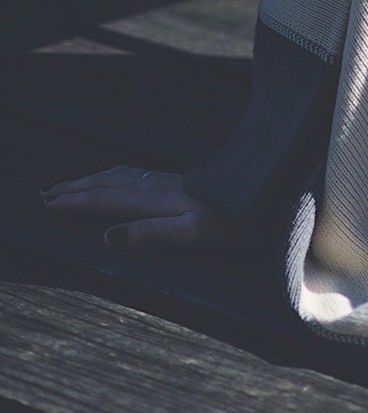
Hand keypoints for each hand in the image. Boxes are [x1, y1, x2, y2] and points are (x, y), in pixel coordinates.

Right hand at [40, 165, 245, 253]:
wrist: (274, 195)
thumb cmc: (237, 222)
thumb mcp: (193, 234)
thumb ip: (151, 233)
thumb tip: (108, 237)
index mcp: (157, 200)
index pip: (106, 199)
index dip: (76, 202)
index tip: (47, 203)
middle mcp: (162, 186)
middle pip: (111, 182)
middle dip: (78, 187)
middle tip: (48, 192)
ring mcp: (175, 182)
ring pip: (125, 176)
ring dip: (96, 180)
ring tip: (76, 184)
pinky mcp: (188, 184)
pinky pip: (141, 175)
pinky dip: (119, 176)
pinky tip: (125, 178)